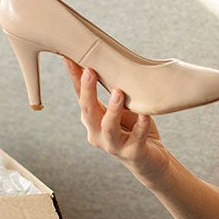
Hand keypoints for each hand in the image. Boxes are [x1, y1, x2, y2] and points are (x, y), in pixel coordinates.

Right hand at [64, 58, 171, 179]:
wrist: (149, 160)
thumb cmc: (132, 129)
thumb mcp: (121, 108)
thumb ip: (113, 91)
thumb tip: (109, 62)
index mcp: (92, 120)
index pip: (80, 96)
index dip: (74, 78)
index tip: (69, 58)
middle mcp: (97, 133)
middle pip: (88, 111)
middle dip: (88, 91)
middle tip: (90, 71)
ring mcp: (114, 145)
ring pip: (108, 127)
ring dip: (112, 109)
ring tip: (118, 92)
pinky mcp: (133, 153)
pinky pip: (137, 137)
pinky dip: (141, 125)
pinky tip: (145, 114)